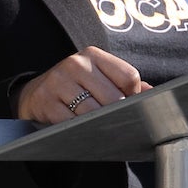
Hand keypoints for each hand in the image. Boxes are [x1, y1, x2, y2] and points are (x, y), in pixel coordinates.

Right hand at [16, 48, 149, 123]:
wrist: (34, 94)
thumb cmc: (74, 86)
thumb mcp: (97, 77)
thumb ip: (124, 83)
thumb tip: (154, 93)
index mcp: (92, 55)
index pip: (129, 76)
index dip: (134, 96)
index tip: (129, 105)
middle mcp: (75, 64)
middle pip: (114, 98)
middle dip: (118, 114)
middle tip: (117, 123)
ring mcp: (59, 83)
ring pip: (94, 113)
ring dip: (101, 125)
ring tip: (102, 129)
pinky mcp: (46, 103)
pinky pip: (72, 124)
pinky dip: (81, 131)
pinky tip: (83, 133)